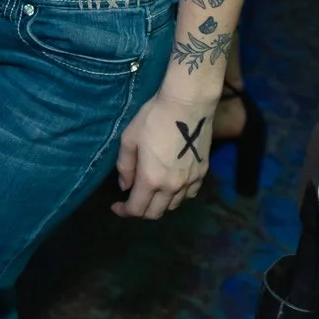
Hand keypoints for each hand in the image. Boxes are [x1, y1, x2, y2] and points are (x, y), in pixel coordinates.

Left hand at [112, 89, 211, 218]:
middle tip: (131, 201)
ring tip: (150, 193)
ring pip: (174, 206)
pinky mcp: (202, 173)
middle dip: (140, 212)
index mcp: (151, 179)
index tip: (116, 206)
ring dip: (159, 205)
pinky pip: (189, 195)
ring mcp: (190, 181)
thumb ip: (125, 166)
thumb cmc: (153, 118)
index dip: (124, 212)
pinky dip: (177, 196)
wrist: (187, 105)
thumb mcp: (129, 139)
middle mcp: (172, 186)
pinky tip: (171, 186)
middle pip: (156, 213)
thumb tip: (124, 186)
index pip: (137, 209)